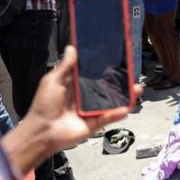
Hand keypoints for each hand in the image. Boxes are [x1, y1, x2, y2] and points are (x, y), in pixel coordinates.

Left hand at [26, 46, 141, 152]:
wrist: (42, 131)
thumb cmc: (43, 106)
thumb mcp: (52, 81)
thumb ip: (65, 66)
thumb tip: (71, 48)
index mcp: (74, 86)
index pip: (91, 74)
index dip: (102, 67)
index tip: (114, 58)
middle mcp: (84, 97)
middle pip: (105, 87)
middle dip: (119, 81)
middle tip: (130, 73)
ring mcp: (90, 111)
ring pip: (111, 102)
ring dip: (124, 96)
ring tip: (137, 89)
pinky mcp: (93, 123)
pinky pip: (108, 117)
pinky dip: (118, 113)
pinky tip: (127, 107)